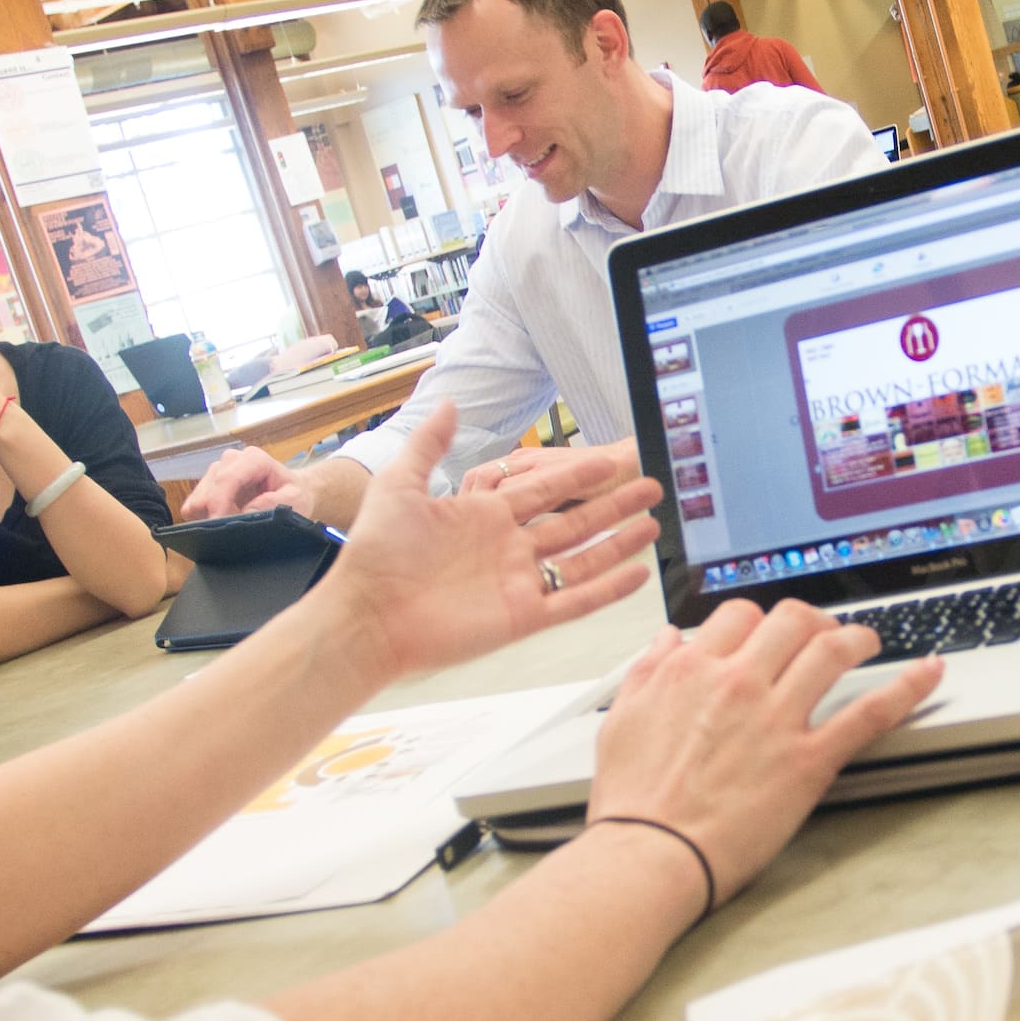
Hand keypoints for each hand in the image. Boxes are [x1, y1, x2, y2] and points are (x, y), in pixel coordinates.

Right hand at [180, 443, 294, 517]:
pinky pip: (195, 506)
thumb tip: (246, 512)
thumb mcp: (295, 501)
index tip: (217, 524)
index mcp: (253, 459)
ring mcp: (218, 471)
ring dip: (208, 516)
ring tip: (230, 525)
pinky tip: (223, 521)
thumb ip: (273, 504)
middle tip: (230, 531)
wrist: (293, 491)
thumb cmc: (295, 494)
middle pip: (207, 489)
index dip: (218, 502)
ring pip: (197, 498)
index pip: (227, 478)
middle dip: (213, 512)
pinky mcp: (209, 485)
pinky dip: (204, 518)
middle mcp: (231, 460)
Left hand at [306, 403, 657, 685]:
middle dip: (613, 504)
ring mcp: (518, 583)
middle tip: (649, 486)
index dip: (577, 475)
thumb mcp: (398, 486)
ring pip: (582, 558)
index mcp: (483, 515)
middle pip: (574, 521)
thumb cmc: (375, 554)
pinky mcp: (522, 617)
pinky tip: (637, 574)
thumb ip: (428, 447)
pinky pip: (575, 601)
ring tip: (653, 524)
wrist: (366, 613)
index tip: (608, 460)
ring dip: (619, 542)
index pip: (543, 489)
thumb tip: (446, 403)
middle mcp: (507, 548)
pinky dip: (608, 589)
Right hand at [587, 599, 943, 898]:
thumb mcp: (621, 721)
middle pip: (791, 620)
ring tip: (867, 640)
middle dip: (812, 619)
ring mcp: (777, 719)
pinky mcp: (808, 760)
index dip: (760, 619)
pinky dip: (908, 687)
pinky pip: (870, 712)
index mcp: (691, 670)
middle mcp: (737, 683)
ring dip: (857, 637)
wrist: (649, 855)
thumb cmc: (633, 802)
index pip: (739, 616)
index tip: (769, 632)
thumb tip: (668, 641)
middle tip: (822, 631)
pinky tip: (929, 672)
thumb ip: (647, 672)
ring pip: (832, 650)